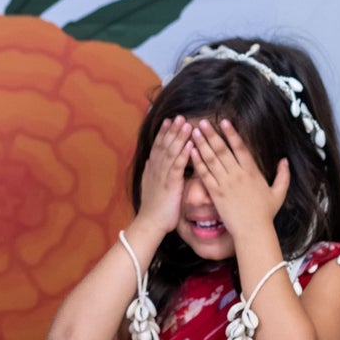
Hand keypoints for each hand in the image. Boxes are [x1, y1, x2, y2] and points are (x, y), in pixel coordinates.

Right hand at [137, 115, 193, 236]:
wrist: (150, 223)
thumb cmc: (155, 208)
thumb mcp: (151, 186)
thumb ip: (152, 172)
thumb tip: (150, 160)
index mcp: (153, 169)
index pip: (158, 147)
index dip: (164, 133)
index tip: (170, 120)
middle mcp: (156, 169)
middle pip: (164, 145)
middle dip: (172, 130)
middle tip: (179, 115)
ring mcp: (162, 176)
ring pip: (171, 152)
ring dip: (179, 137)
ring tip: (186, 123)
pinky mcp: (170, 184)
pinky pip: (177, 166)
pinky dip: (183, 154)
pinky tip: (190, 144)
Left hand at [191, 118, 289, 238]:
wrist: (253, 231)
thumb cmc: (266, 214)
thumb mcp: (279, 193)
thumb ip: (283, 175)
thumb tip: (285, 160)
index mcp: (252, 172)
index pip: (241, 147)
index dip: (231, 133)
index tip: (223, 121)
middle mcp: (238, 174)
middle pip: (223, 150)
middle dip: (212, 134)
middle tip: (202, 121)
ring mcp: (225, 183)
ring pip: (211, 159)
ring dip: (202, 144)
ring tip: (194, 131)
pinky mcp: (216, 193)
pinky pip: (205, 175)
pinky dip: (197, 162)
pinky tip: (190, 151)